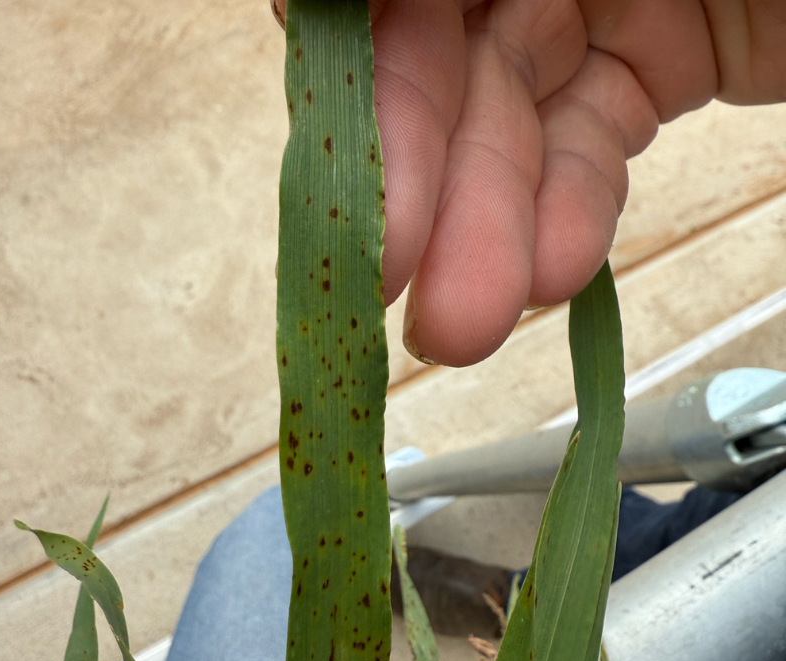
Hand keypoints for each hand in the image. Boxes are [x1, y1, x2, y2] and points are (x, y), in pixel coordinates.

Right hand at [274, 1, 785, 365]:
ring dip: (488, 225)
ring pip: (511, 108)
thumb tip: (327, 13)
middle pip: (450, 50)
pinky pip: (580, 133)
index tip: (359, 189)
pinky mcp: (646, 48)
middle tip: (427, 307)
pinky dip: (558, 207)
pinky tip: (547, 271)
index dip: (368, 82)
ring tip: (473, 318)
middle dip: (432, 188)